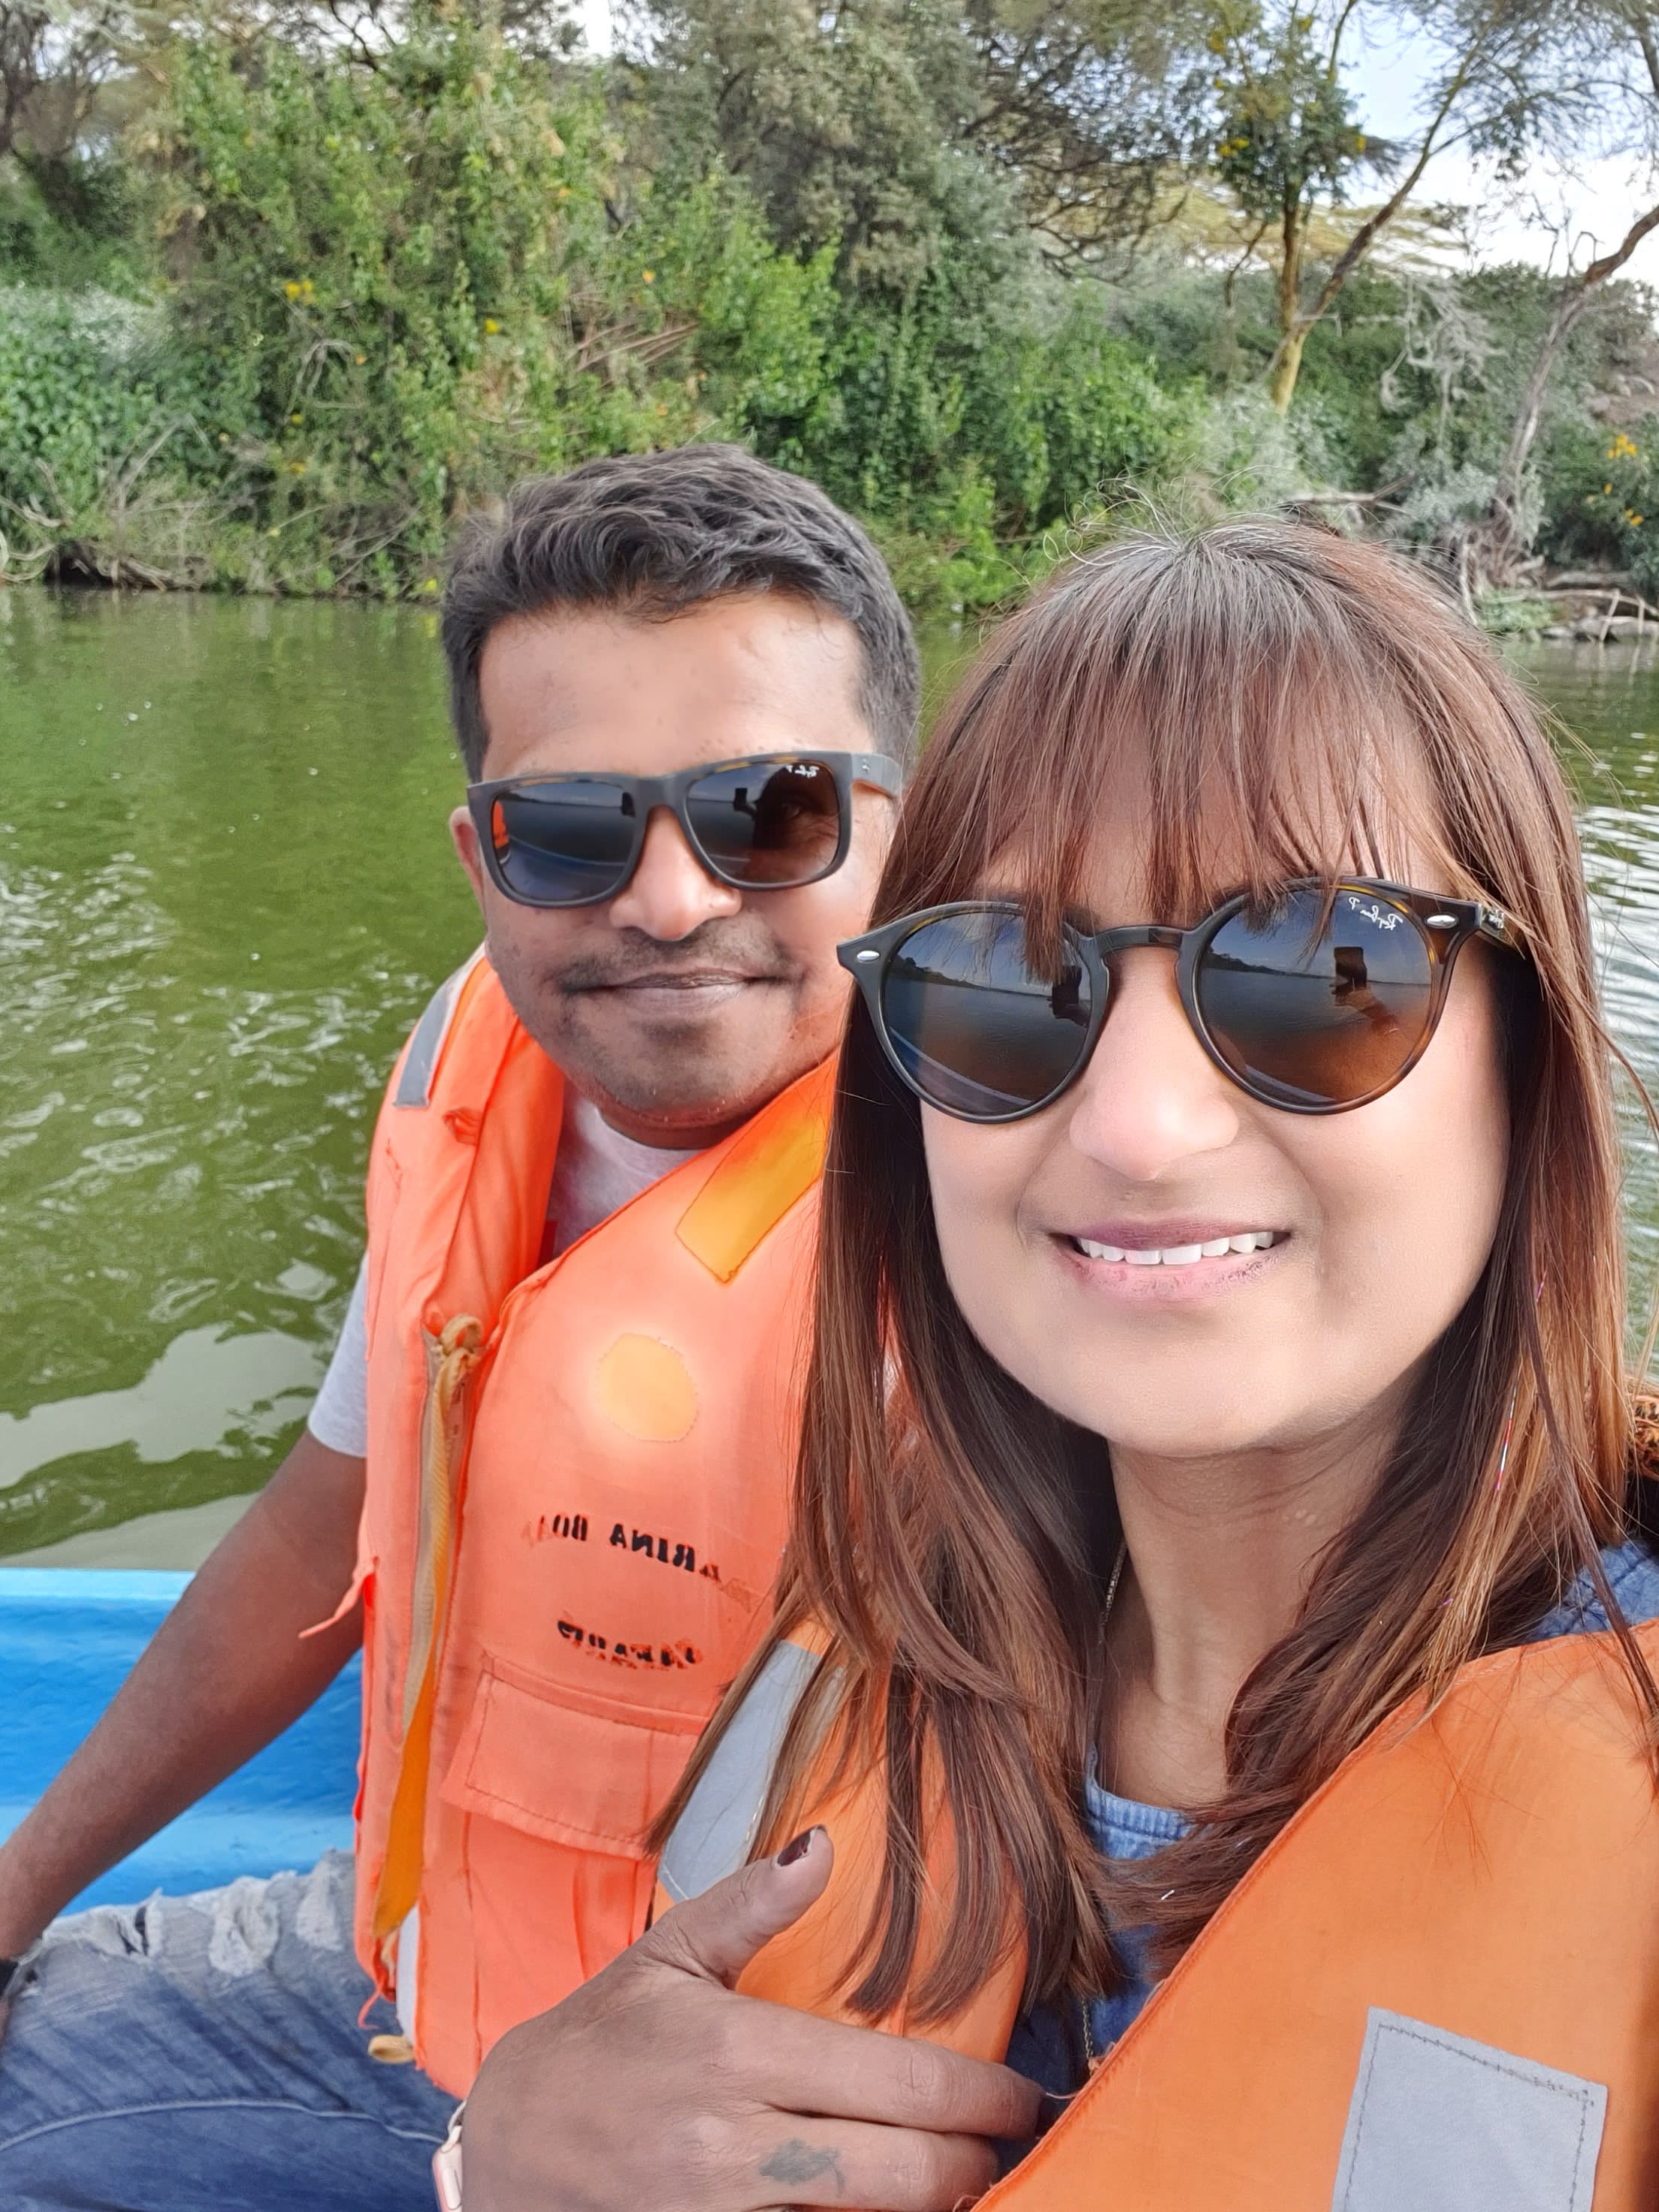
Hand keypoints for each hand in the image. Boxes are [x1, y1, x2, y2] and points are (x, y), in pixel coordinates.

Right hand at [462, 1826, 1041, 2211]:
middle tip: (1006, 2143)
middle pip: (906, 2172)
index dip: (982, 2098)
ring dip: (928, 2206)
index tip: (1023, 2097)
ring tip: (963, 2178)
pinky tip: (883, 2204)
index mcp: (739, 2051)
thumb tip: (822, 1843)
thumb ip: (753, 1903)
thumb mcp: (668, 1955)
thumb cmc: (601, 2041)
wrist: (507, 2146)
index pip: (900, 2082)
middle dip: (976, 2164)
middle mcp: (737, 2144)